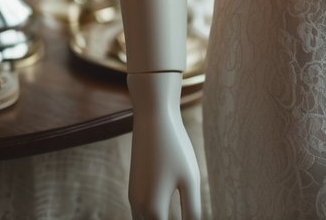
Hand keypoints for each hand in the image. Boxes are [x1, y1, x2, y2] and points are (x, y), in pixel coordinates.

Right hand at [127, 71, 201, 219]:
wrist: (153, 116)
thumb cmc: (175, 146)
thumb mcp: (190, 179)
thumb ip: (192, 211)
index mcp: (153, 210)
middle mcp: (138, 207)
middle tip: (187, 219)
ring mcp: (133, 197)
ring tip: (178, 216)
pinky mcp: (135, 187)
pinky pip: (142, 214)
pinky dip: (153, 218)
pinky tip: (166, 215)